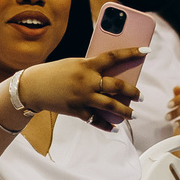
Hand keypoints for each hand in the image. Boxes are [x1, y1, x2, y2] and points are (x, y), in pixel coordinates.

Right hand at [14, 48, 142, 126]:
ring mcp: (82, 98)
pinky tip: (115, 128)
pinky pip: (95, 119)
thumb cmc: (55, 72)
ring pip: (110, 106)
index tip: (146, 51)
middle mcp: (87, 81)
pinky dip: (106, 125)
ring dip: (125, 111)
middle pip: (117, 86)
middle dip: (132, 91)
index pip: (114, 57)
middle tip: (139, 96)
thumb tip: (112, 76)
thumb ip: (92, 68)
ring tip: (133, 115)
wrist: (33, 87)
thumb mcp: (74, 64)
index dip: (131, 53)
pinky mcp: (76, 111)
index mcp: (87, 65)